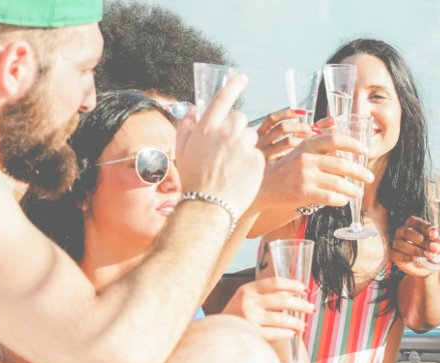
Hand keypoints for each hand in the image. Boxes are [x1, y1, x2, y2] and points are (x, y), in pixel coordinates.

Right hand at [174, 75, 264, 216]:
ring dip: (244, 146)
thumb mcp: (182, 151)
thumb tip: (193, 108)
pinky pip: (257, 154)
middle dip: (236, 129)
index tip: (242, 78)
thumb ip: (186, 126)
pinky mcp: (257, 160)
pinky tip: (240, 174)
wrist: (208, 206)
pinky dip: (251, 162)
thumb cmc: (193, 180)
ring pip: (251, 137)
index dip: (234, 85)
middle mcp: (226, 132)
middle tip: (227, 150)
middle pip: (240, 119)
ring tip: (232, 165)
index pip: (224, 97)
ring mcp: (243, 146)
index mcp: (207, 127)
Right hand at [221, 278, 314, 340]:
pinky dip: (286, 333)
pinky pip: (275, 333)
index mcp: (248, 289)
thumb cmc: (235, 313)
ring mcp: (249, 318)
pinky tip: (293, 333)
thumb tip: (292, 293)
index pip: (275, 282)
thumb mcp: (246, 297)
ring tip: (305, 325)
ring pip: (280, 319)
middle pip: (281, 301)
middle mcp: (248, 302)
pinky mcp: (251, 333)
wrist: (217, 331)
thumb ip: (266, 293)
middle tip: (311, 308)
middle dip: (300, 305)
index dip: (293, 285)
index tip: (305, 289)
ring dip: (296, 322)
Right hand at [255, 108, 313, 163]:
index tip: (303, 113)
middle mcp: (260, 142)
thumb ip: (285, 134)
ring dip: (303, 139)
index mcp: (259, 133)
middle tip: (314, 129)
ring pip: (287, 141)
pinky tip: (306, 154)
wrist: (257, 180)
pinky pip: (290, 157)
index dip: (288, 113)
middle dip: (300, 126)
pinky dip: (300, 153)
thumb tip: (311, 126)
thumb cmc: (267, 160)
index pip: (272, 118)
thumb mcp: (270, 144)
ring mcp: (266, 154)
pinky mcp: (272, 167)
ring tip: (313, 142)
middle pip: (282, 127)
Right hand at [257, 130, 373, 211]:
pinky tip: (344, 200)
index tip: (365, 151)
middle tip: (369, 177)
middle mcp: (307, 158)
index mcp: (307, 144)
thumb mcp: (299, 151)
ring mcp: (305, 176)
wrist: (264, 186)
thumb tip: (344, 150)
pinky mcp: (304, 192)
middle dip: (360, 172)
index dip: (353, 144)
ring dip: (353, 189)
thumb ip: (319, 148)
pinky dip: (341, 199)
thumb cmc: (286, 170)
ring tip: (359, 192)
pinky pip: (330, 197)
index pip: (335, 140)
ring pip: (338, 182)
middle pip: (341, 164)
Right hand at [392, 216, 439, 276]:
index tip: (434, 234)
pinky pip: (396, 253)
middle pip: (408, 232)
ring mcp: (397, 242)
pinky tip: (415, 259)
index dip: (425, 227)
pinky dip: (406, 257)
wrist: (427, 268)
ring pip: (401, 243)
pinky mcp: (394, 254)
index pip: (417, 222)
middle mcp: (403, 231)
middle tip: (434, 248)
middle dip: (422, 240)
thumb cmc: (433, 252)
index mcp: (415, 225)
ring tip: (427, 255)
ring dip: (415, 250)